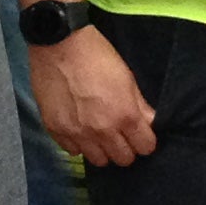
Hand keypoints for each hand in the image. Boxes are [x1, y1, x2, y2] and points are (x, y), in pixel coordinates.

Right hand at [34, 27, 156, 165]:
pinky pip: (72, 151)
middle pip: (123, 159)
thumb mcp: (127, 77)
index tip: (140, 134)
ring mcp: (77, 133)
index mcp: (125, 116)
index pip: (145, 147)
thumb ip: (140, 105)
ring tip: (99, 134)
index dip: (145, 141)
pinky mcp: (56, 130)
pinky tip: (79, 129)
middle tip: (120, 134)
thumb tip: (149, 123)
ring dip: (102, 149)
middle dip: (126, 148)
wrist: (59, 43)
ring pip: (97, 160)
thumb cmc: (97, 56)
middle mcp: (102, 131)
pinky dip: (78, 144)